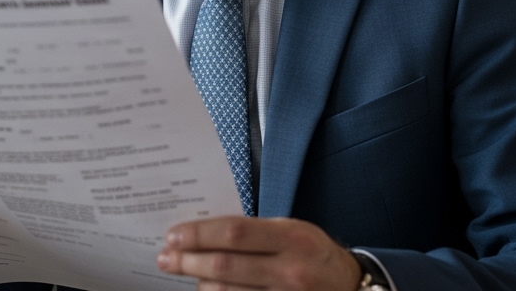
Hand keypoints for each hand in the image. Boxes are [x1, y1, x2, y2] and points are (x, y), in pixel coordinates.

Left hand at [156, 216, 362, 290]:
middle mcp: (290, 270)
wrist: (350, 287)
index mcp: (293, 238)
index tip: (174, 235)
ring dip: (199, 284)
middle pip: (225, 265)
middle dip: (188, 261)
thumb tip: (205, 232)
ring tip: (184, 273)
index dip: (199, 234)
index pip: (235, 233)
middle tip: (165, 257)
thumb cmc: (313, 254)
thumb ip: (256, 231)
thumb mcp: (294, 231)